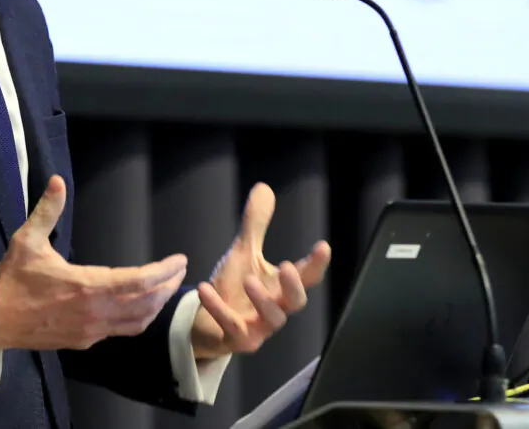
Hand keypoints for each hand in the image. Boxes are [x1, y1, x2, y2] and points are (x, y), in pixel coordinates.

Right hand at [0, 175, 187, 351]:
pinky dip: (140, 318)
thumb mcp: (27, 240)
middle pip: (146, 302)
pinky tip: (143, 308)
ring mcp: (92, 330)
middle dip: (167, 285)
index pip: (139, 280)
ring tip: (168, 287)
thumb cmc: (13, 278)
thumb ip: (47, 210)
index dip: (164, 271)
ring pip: (138, 320)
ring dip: (157, 303)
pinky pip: (123, 330)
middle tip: (179, 269)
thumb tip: (57, 181)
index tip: (179, 259)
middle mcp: (95, 312)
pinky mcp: (85, 340)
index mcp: (86, 286)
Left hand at [191, 182, 330, 360]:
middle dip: (294, 285)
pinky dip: (219, 308)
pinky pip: (232, 327)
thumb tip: (264, 187)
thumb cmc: (233, 288)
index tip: (323, 246)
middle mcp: (276, 308)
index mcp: (281, 287)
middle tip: (287, 266)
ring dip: (262, 299)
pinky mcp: (238, 340)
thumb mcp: (243, 253)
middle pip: (296, 302)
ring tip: (248, 280)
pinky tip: (205, 288)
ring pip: (271, 319)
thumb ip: (255, 225)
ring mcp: (259, 327)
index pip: (307, 275)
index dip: (316, 263)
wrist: (206, 322)